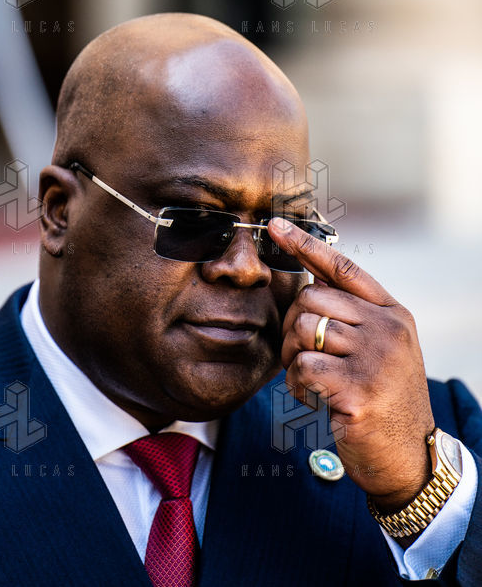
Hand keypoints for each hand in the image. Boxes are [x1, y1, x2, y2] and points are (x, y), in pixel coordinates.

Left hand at [269, 217, 434, 513]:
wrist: (408, 458)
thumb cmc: (384, 400)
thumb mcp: (381, 349)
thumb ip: (354, 317)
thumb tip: (309, 286)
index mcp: (392, 314)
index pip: (344, 269)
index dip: (305, 245)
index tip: (275, 225)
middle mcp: (388, 329)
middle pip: (312, 298)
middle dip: (292, 326)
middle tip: (299, 356)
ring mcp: (375, 358)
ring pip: (304, 329)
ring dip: (292, 358)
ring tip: (307, 380)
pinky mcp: (358, 389)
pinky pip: (302, 366)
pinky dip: (295, 384)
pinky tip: (310, 399)